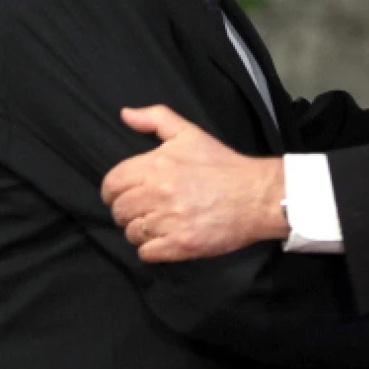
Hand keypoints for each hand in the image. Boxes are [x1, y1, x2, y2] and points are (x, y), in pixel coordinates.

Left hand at [101, 105, 289, 261]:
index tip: (123, 195)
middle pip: (119, 211)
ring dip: (140, 232)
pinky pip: (146, 253)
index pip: (111, 184)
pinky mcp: (181, 245)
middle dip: (127, 212)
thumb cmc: (223, 165)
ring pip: (131, 233)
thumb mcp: (189, 132)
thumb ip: (154, 118)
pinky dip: (152, 250)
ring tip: (157, 225)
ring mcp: (170, 221)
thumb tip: (125, 114)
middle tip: (144, 211)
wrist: (257, 195)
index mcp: (156, 164)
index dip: (113, 191)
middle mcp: (158, 193)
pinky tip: (166, 239)